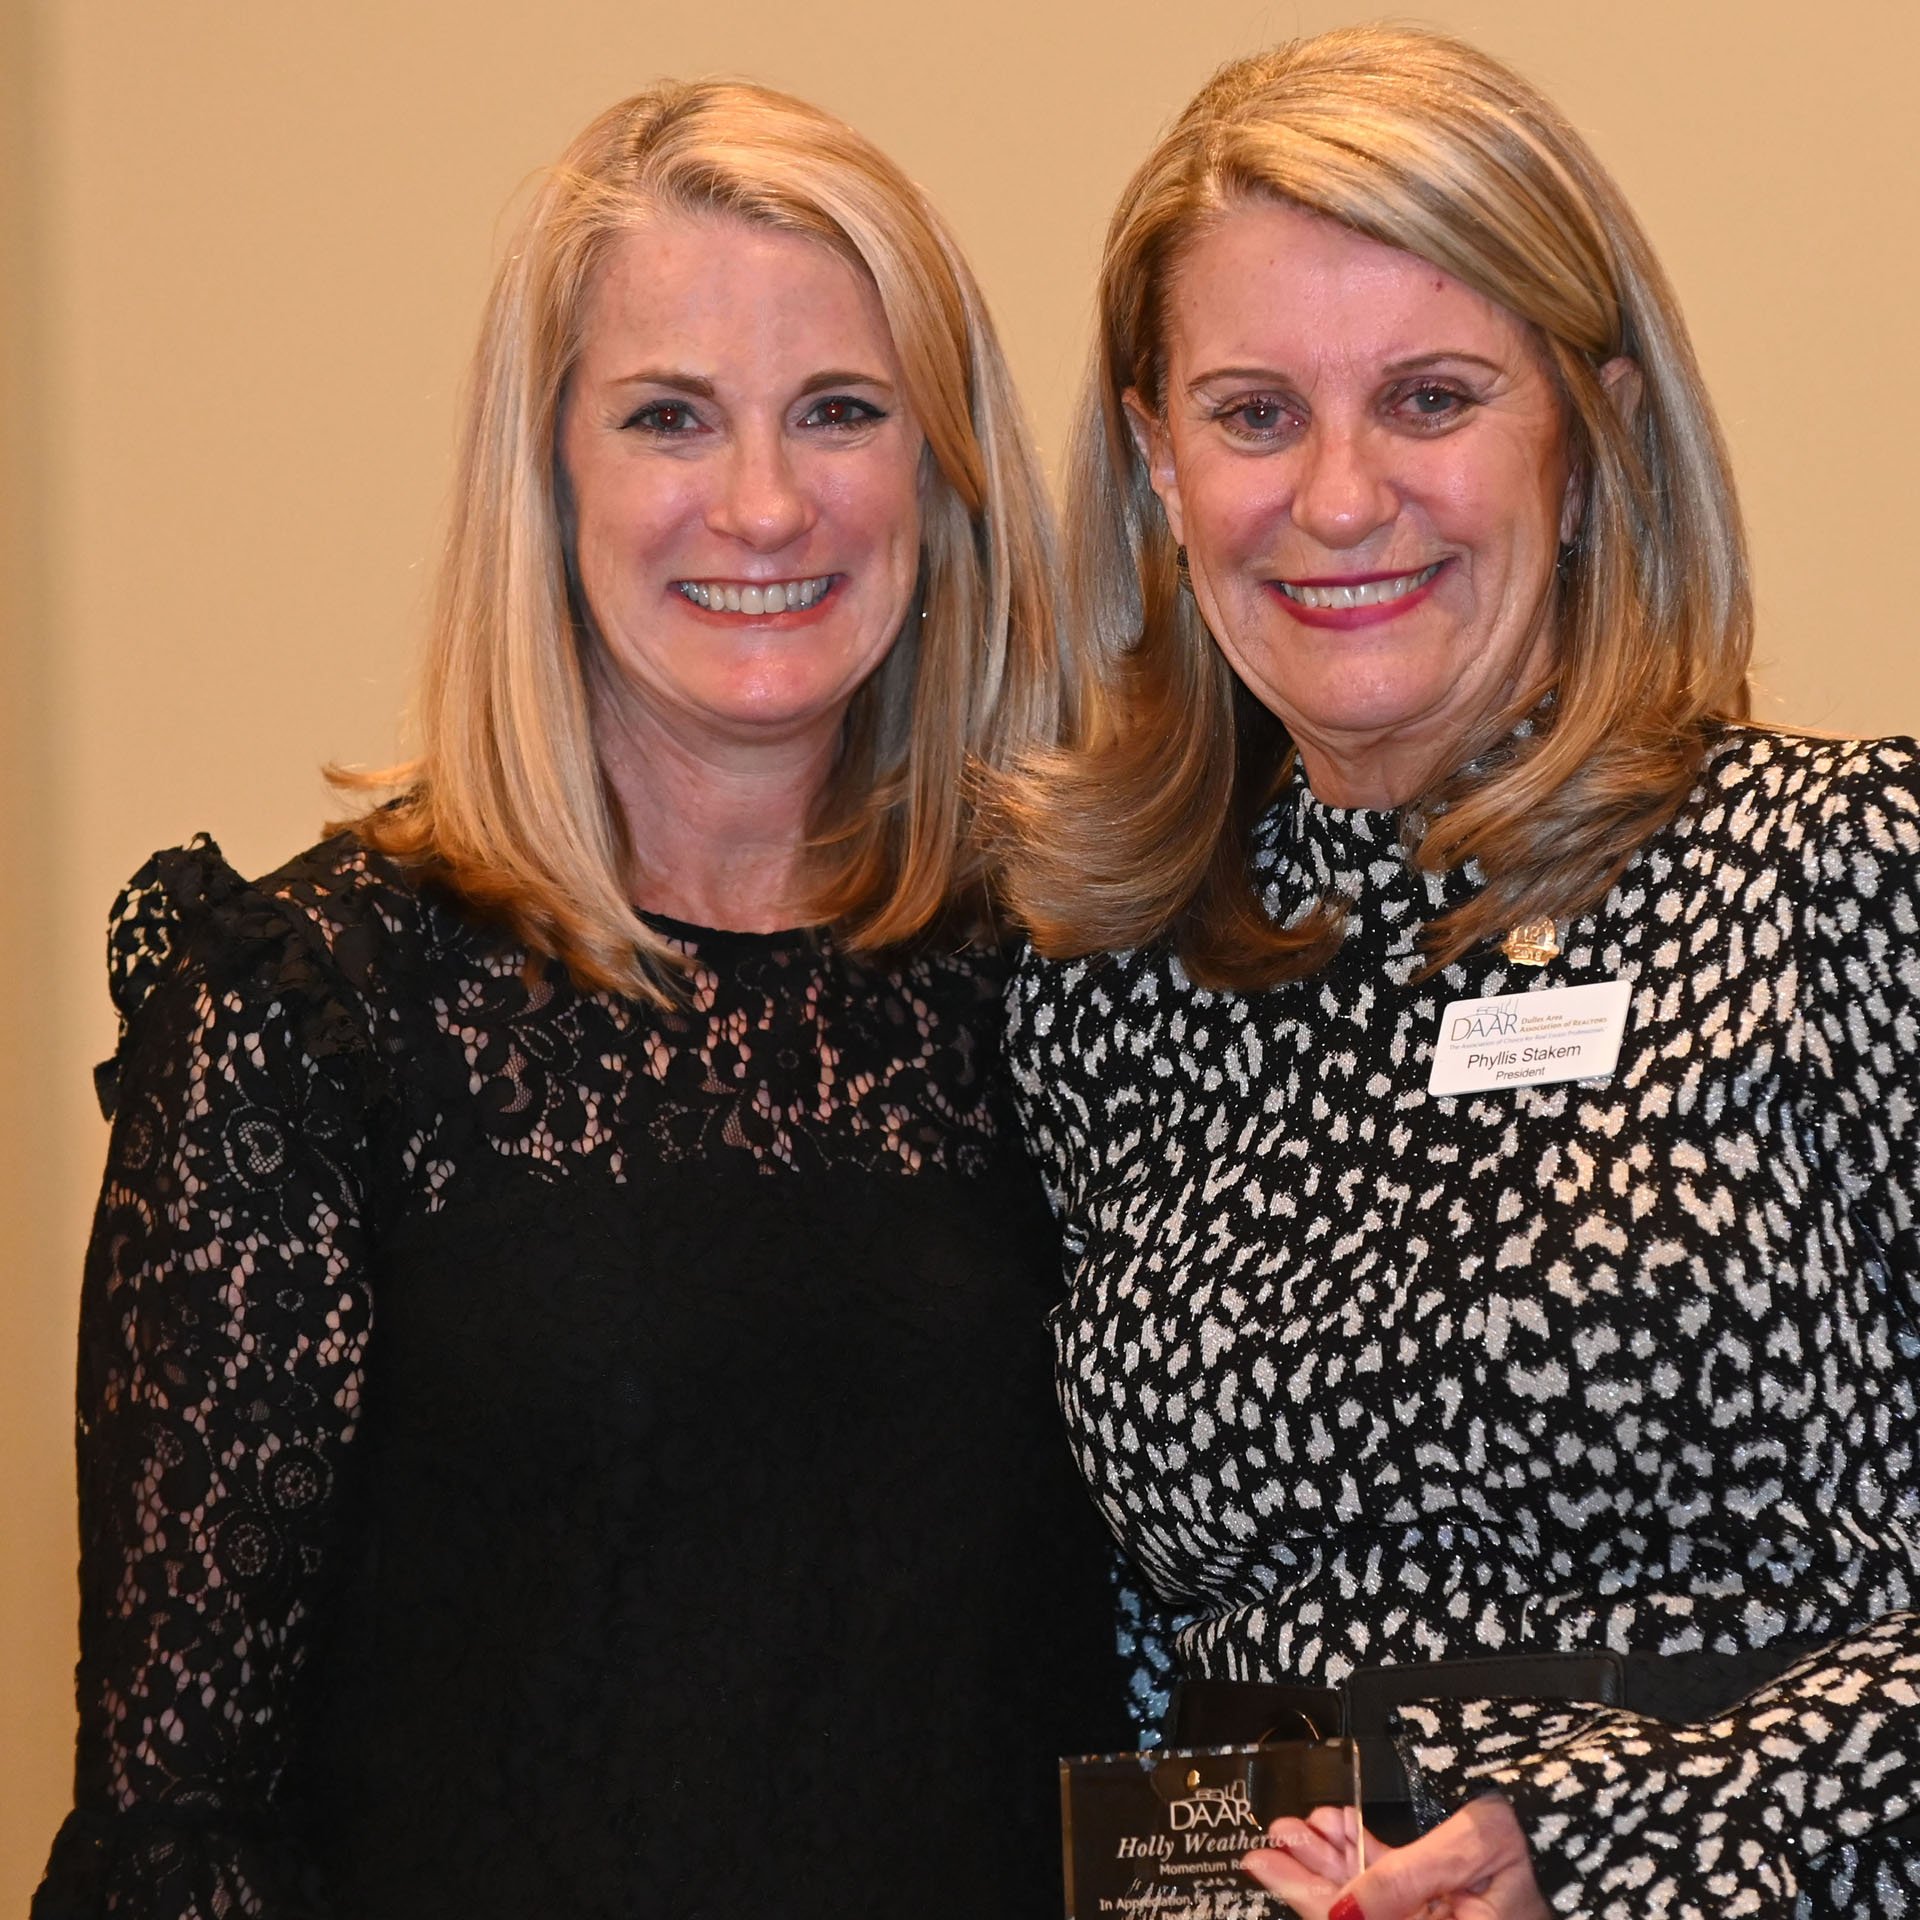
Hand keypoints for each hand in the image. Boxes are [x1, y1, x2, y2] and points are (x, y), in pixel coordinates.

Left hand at [1243, 1794, 1549, 1919]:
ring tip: (1296, 1827)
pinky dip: (1362, 1854)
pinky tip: (1337, 1826)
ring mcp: (1441, 1918)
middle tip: (1267, 1846)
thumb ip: (1401, 1881)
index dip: (1308, 1898)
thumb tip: (1342, 1910)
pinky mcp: (1444, 1903)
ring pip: (1370, 1896)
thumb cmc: (1540, 1837)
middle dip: (1309, 1878)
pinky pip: (1394, 1884)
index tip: (1264, 1867)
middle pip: (1358, 1915)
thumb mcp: (1468, 1849)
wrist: (1584, 1820)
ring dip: (1331, 1860)